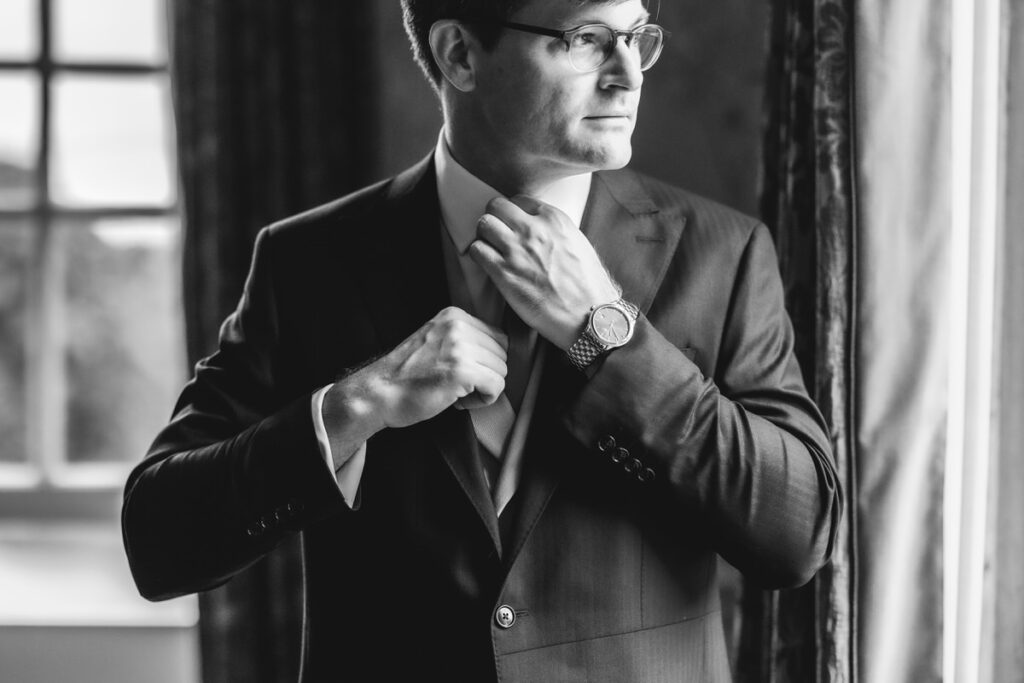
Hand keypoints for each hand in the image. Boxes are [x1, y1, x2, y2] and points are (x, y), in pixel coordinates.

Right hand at [325, 307, 507, 437]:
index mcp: (453, 315)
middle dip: (485, 374)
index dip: (483, 361)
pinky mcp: (461, 371)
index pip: (496, 337)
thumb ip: (462, 338)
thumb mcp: (435, 340)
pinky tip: (458, 401)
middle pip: (502, 354)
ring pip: (501, 371)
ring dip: (483, 389)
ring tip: (455, 393)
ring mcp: (460, 347)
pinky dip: (483, 400)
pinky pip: (496, 387)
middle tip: (458, 386)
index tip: (460, 373)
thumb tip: (497, 352)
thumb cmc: (405, 376)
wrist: (378, 393)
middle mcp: (458, 326)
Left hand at [468, 196, 619, 349]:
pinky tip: (487, 263)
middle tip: (497, 233)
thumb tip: (540, 230)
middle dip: (494, 218)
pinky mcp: (503, 273)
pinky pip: (476, 250)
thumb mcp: (578, 245)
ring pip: (483, 224)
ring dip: (484, 235)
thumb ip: (556, 232)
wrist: (587, 316)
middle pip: (496, 206)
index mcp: (554, 219)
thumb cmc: (588, 286)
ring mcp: (516, 250)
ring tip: (490, 247)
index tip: (513, 225)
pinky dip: (478, 254)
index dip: (513, 213)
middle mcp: (534, 230)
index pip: (519, 200)